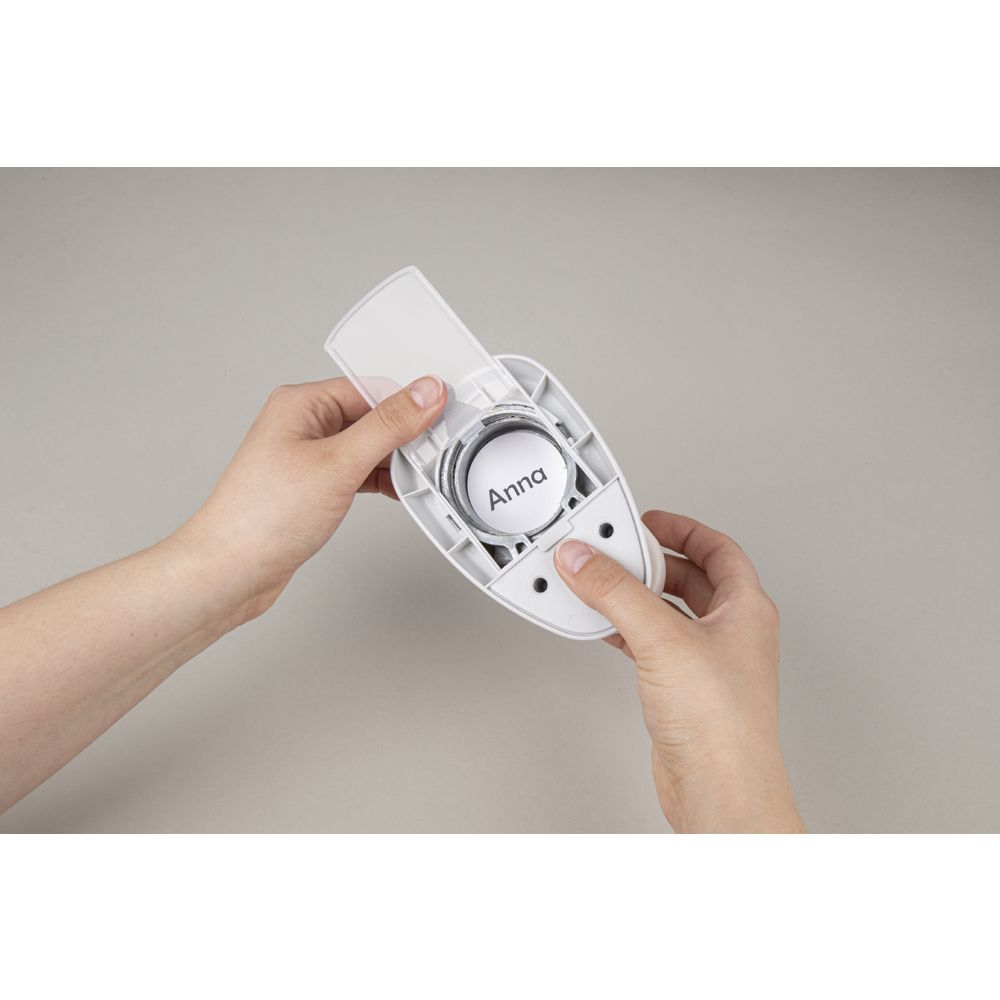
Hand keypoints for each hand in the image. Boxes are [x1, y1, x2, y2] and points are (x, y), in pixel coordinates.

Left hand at [173, 375, 446, 620]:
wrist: (230, 571)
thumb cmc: (262, 517)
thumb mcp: (338, 464)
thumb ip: (387, 426)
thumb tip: (424, 393)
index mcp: (302, 404)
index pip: (371, 388)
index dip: (410, 403)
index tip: (443, 418)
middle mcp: (302, 425)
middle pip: (372, 417)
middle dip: (404, 437)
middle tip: (434, 455)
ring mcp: (307, 457)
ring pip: (367, 447)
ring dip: (394, 462)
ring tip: (416, 478)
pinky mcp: (312, 486)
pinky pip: (357, 472)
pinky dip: (380, 480)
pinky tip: (397, 492)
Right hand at [554, 511, 803, 832]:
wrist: (719, 788)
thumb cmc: (723, 724)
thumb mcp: (662, 638)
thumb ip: (616, 593)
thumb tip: (586, 560)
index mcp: (745, 608)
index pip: (717, 548)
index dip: (682, 528)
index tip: (647, 520)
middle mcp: (730, 632)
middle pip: (688, 578)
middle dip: (651, 562)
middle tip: (616, 551)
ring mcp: (707, 662)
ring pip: (667, 612)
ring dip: (635, 597)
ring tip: (602, 585)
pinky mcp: (682, 689)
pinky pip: (651, 644)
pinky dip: (626, 630)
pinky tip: (603, 629)